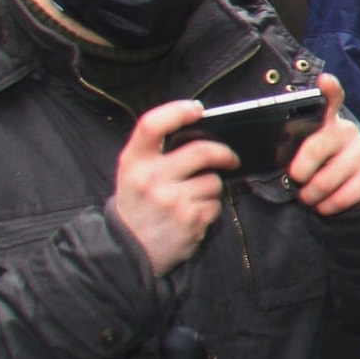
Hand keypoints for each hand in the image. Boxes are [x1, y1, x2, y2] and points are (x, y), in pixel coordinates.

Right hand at [111, 100, 236, 274]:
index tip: (197, 110)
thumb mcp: (134, 174)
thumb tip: (201, 131)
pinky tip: (194, 214)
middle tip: (231, 158)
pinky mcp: (190, 220)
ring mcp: (171, 200)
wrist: (128, 248)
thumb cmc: (139, 204)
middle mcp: (150, 178)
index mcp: (133, 161)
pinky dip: (211, 207)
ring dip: (213, 187)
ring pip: (213, 180)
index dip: (177, 111)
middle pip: (202, 151)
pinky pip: (216, 204)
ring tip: (195, 197)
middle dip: (224, 153)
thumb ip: (158, 153)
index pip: (152, 125)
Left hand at [282, 77, 359, 218]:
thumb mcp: (307, 148)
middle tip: (296, 180)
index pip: (332, 99)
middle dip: (300, 172)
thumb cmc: (321, 162)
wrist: (359, 181)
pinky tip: (324, 204)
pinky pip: (342, 197)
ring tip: (308, 196)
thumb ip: (293, 146)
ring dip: (310, 195)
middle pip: (317, 148)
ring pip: (326, 180)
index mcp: (327, 121)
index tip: (324, 81)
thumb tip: (275, 160)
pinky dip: (327, 206)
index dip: (329, 90)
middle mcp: (347, 132)